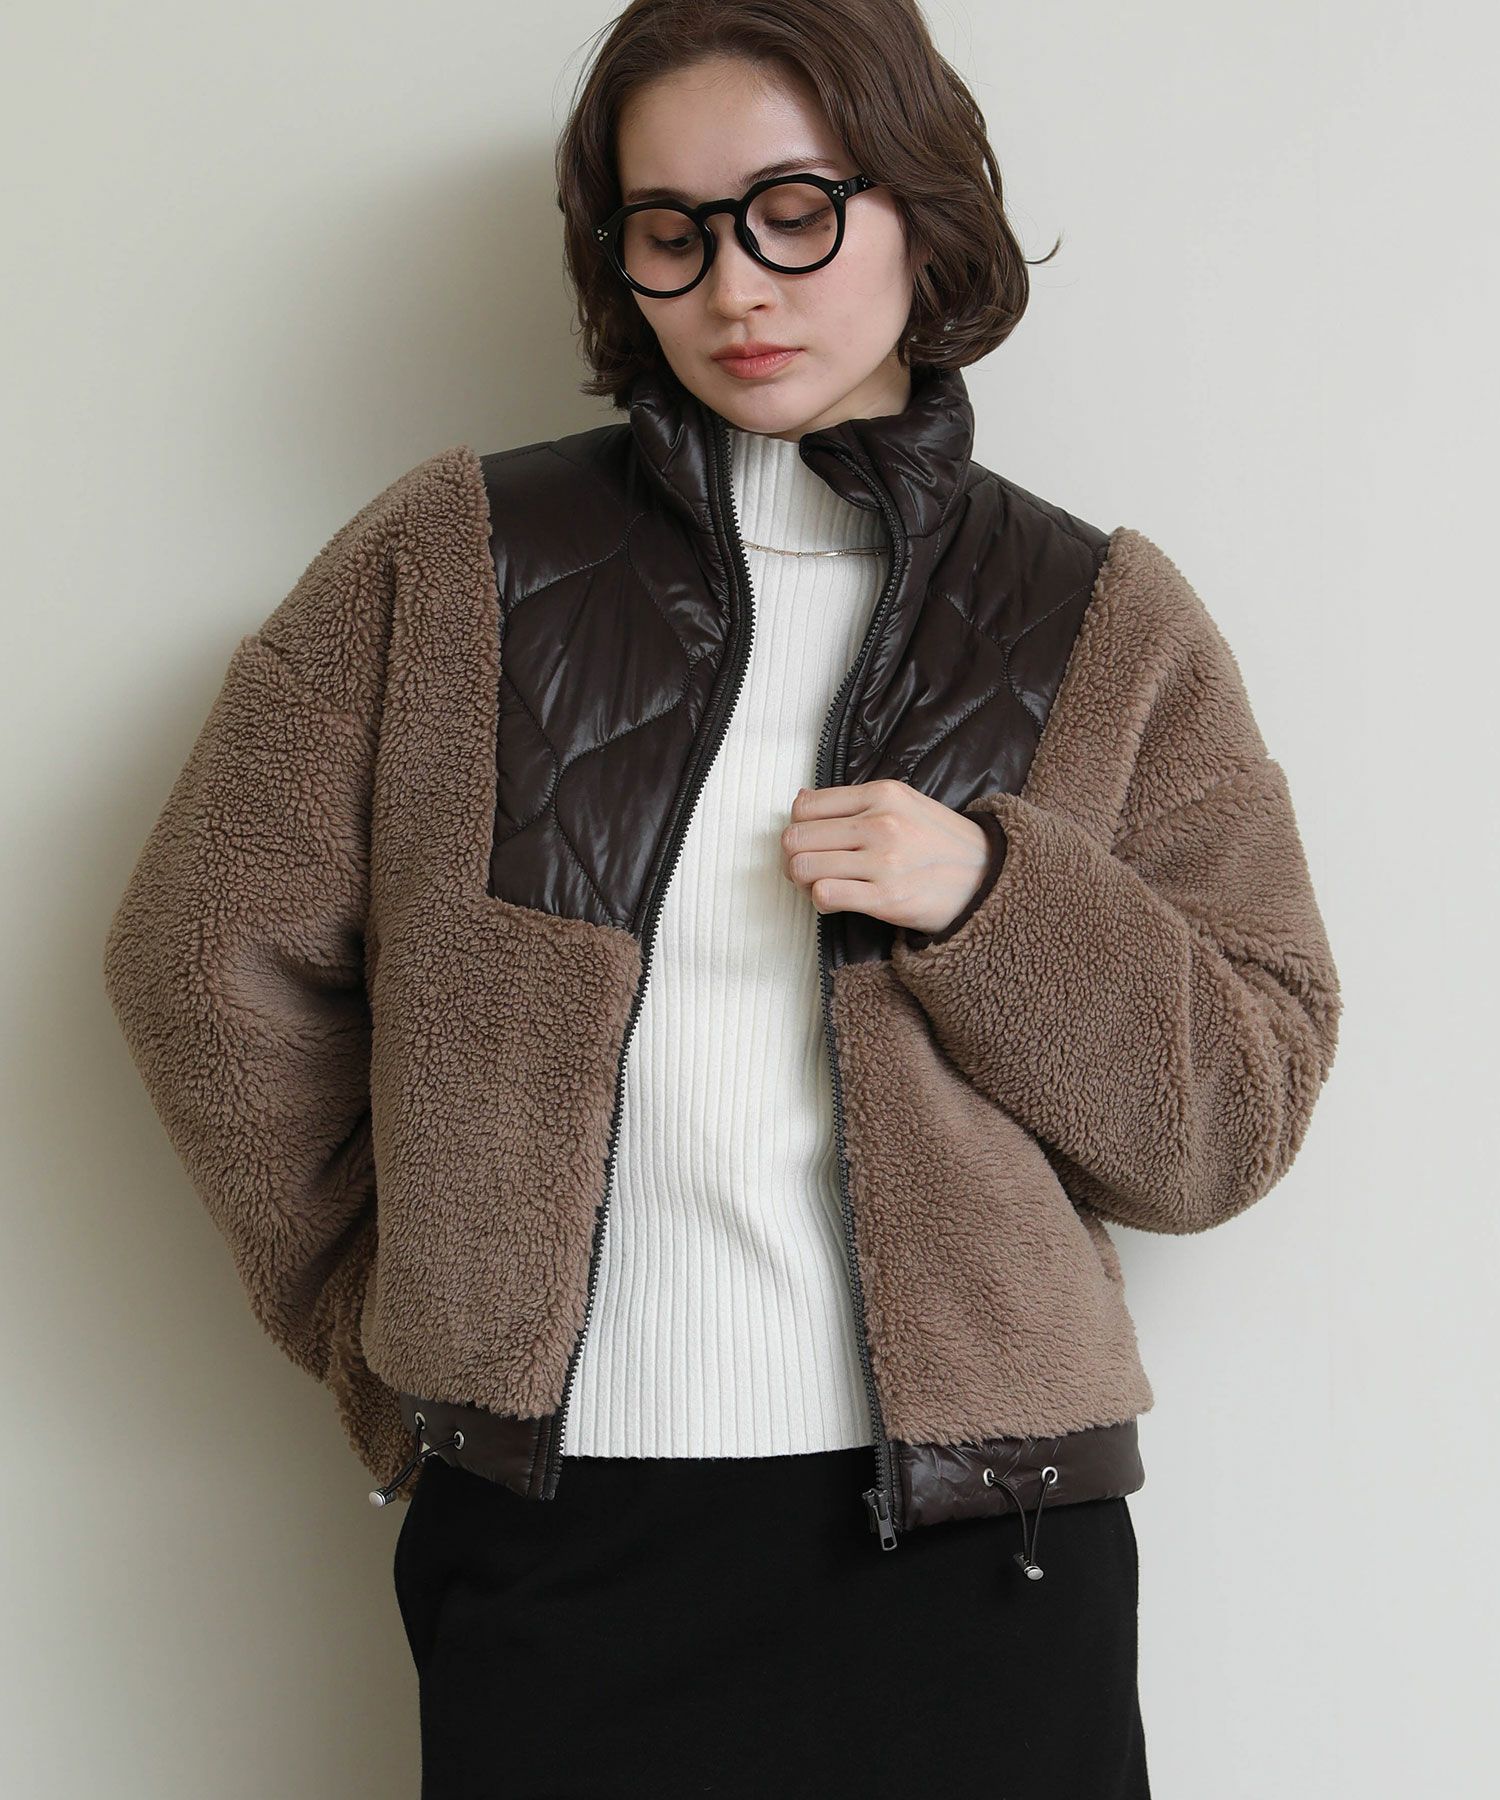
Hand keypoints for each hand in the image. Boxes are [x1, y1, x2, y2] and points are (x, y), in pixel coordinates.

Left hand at [779, 778, 993, 934]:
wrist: (989, 878)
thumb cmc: (943, 843)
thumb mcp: (905, 804)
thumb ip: (855, 801)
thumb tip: (801, 798)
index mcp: (883, 794)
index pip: (805, 805)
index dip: (798, 826)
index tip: (811, 841)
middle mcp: (881, 823)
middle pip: (797, 837)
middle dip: (794, 857)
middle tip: (809, 868)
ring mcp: (883, 860)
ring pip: (803, 866)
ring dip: (803, 881)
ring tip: (822, 884)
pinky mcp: (886, 897)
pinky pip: (824, 895)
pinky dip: (820, 900)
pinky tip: (836, 900)